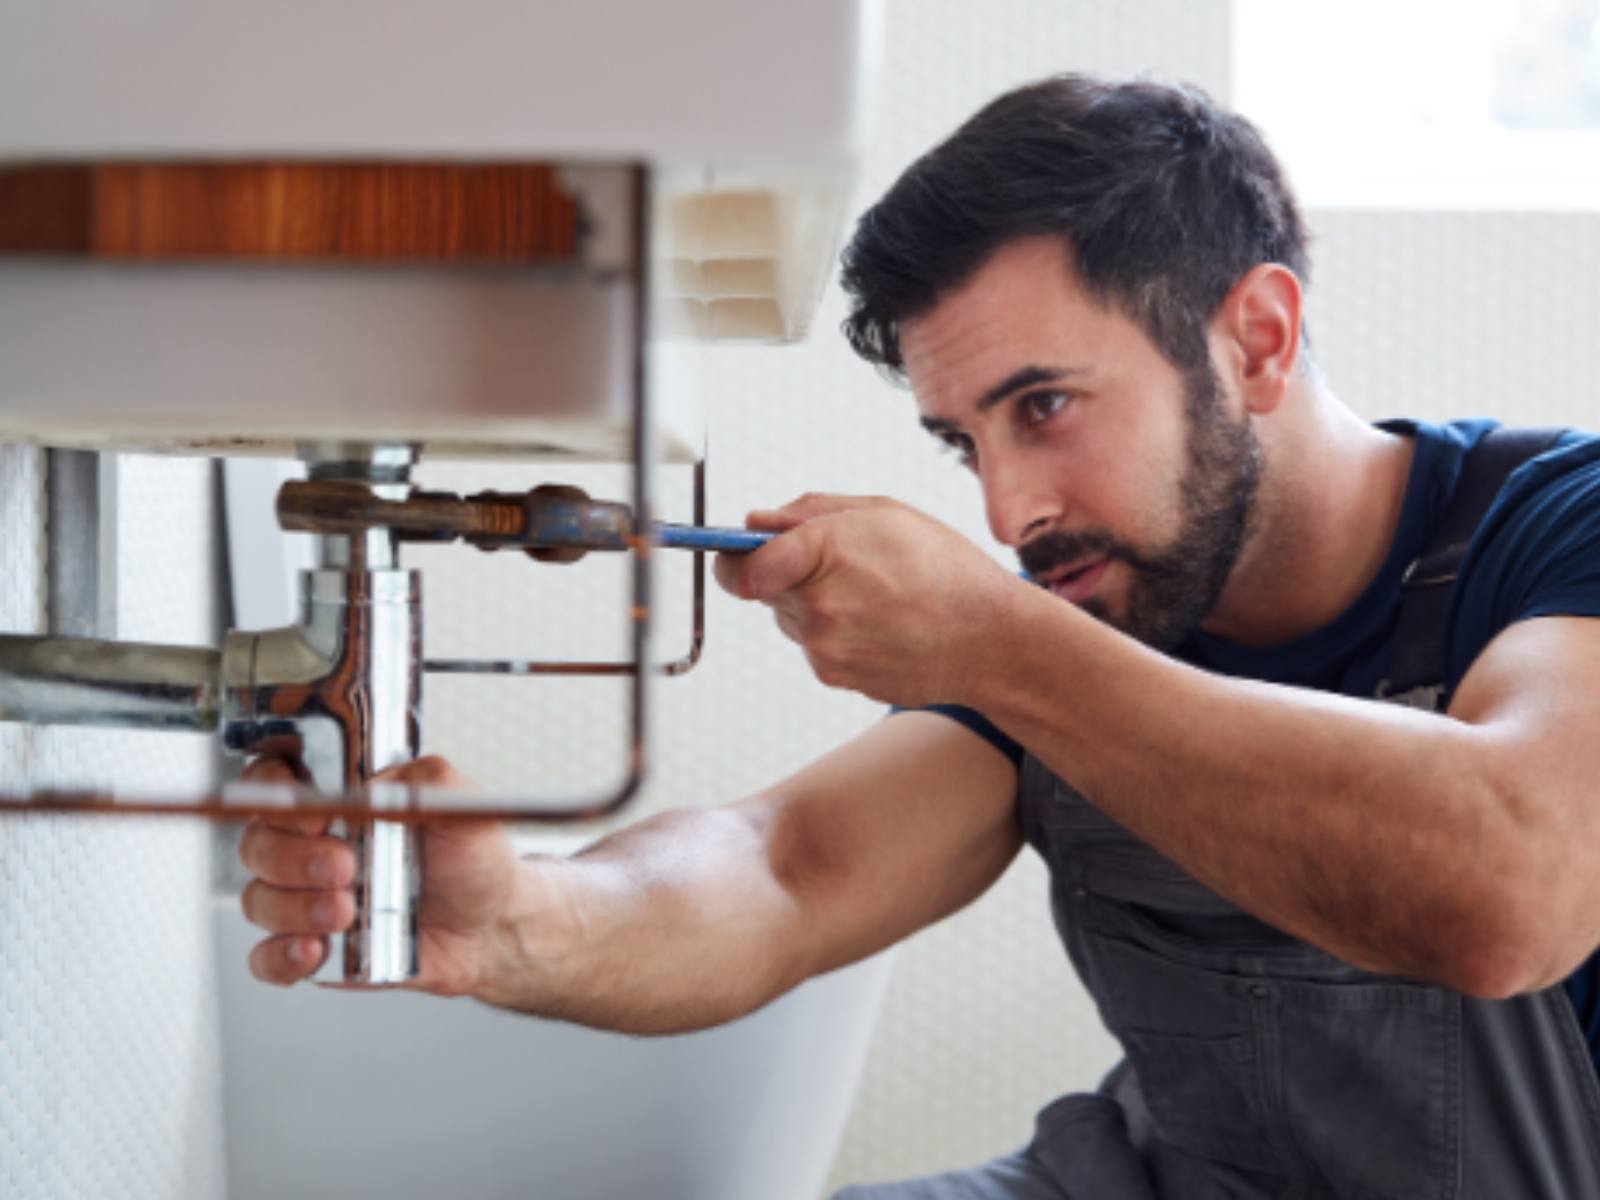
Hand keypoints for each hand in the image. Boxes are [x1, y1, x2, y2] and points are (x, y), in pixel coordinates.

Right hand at [237, 755, 521, 995]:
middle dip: (292, 858)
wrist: (491, 926)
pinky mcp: (314, 949)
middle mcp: (312, 847)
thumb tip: (379, 783)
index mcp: (338, 802)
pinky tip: (317, 950)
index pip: (272, 780)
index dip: (273, 791)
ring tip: (346, 911)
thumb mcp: (462, 807)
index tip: (313, 815)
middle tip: (343, 867)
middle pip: (257, 844)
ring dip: (294, 908)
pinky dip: (281, 956)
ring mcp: (307, 900)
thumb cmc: (471, 861)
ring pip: (259, 901)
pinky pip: (267, 958)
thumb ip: (427, 780)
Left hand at [712, 494, 1026, 707]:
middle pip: (763, 588)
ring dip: (814, 603)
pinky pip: (815, 645)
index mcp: (826, 553)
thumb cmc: (948, 571)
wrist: (991, 641)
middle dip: (788, 572)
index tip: (734, 552)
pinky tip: (880, 623)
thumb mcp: (885, 514)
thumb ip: (811, 512)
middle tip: (842, 564)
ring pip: (790, 618)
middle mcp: (817, 608)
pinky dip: (836, 633)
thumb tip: (757, 522)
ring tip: (873, 595)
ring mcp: (824, 649)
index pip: (739, 566)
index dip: (731, 557)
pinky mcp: (835, 676)